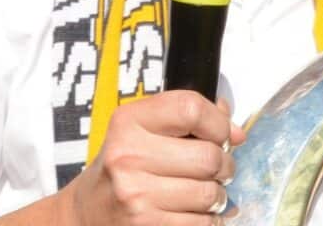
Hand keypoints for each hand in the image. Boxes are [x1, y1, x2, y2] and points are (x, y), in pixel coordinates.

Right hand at [63, 91, 242, 225]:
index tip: (223, 134)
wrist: (87, 213)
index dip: (218, 122)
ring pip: (210, 193)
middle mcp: (128, 156)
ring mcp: (136, 196)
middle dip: (225, 165)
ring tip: (203, 192)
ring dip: (217, 196)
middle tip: (218, 168)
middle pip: (208, 156)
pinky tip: (193, 212)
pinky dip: (207, 220)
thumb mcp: (141, 131)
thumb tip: (235, 132)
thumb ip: (186, 120)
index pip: (191, 108)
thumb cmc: (122, 169)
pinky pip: (202, 223)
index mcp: (128, 122)